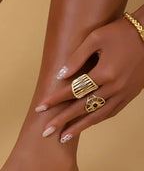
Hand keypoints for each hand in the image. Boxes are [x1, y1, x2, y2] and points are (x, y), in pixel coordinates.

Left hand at [35, 15, 143, 142]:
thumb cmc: (120, 32)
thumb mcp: (96, 38)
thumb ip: (77, 57)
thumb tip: (60, 76)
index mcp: (104, 73)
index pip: (73, 91)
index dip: (54, 100)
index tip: (39, 108)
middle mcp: (114, 88)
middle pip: (82, 108)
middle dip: (62, 121)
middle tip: (45, 132)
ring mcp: (123, 94)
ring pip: (97, 116)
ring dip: (79, 128)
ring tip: (63, 138)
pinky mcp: (130, 96)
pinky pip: (110, 112)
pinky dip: (96, 120)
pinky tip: (85, 126)